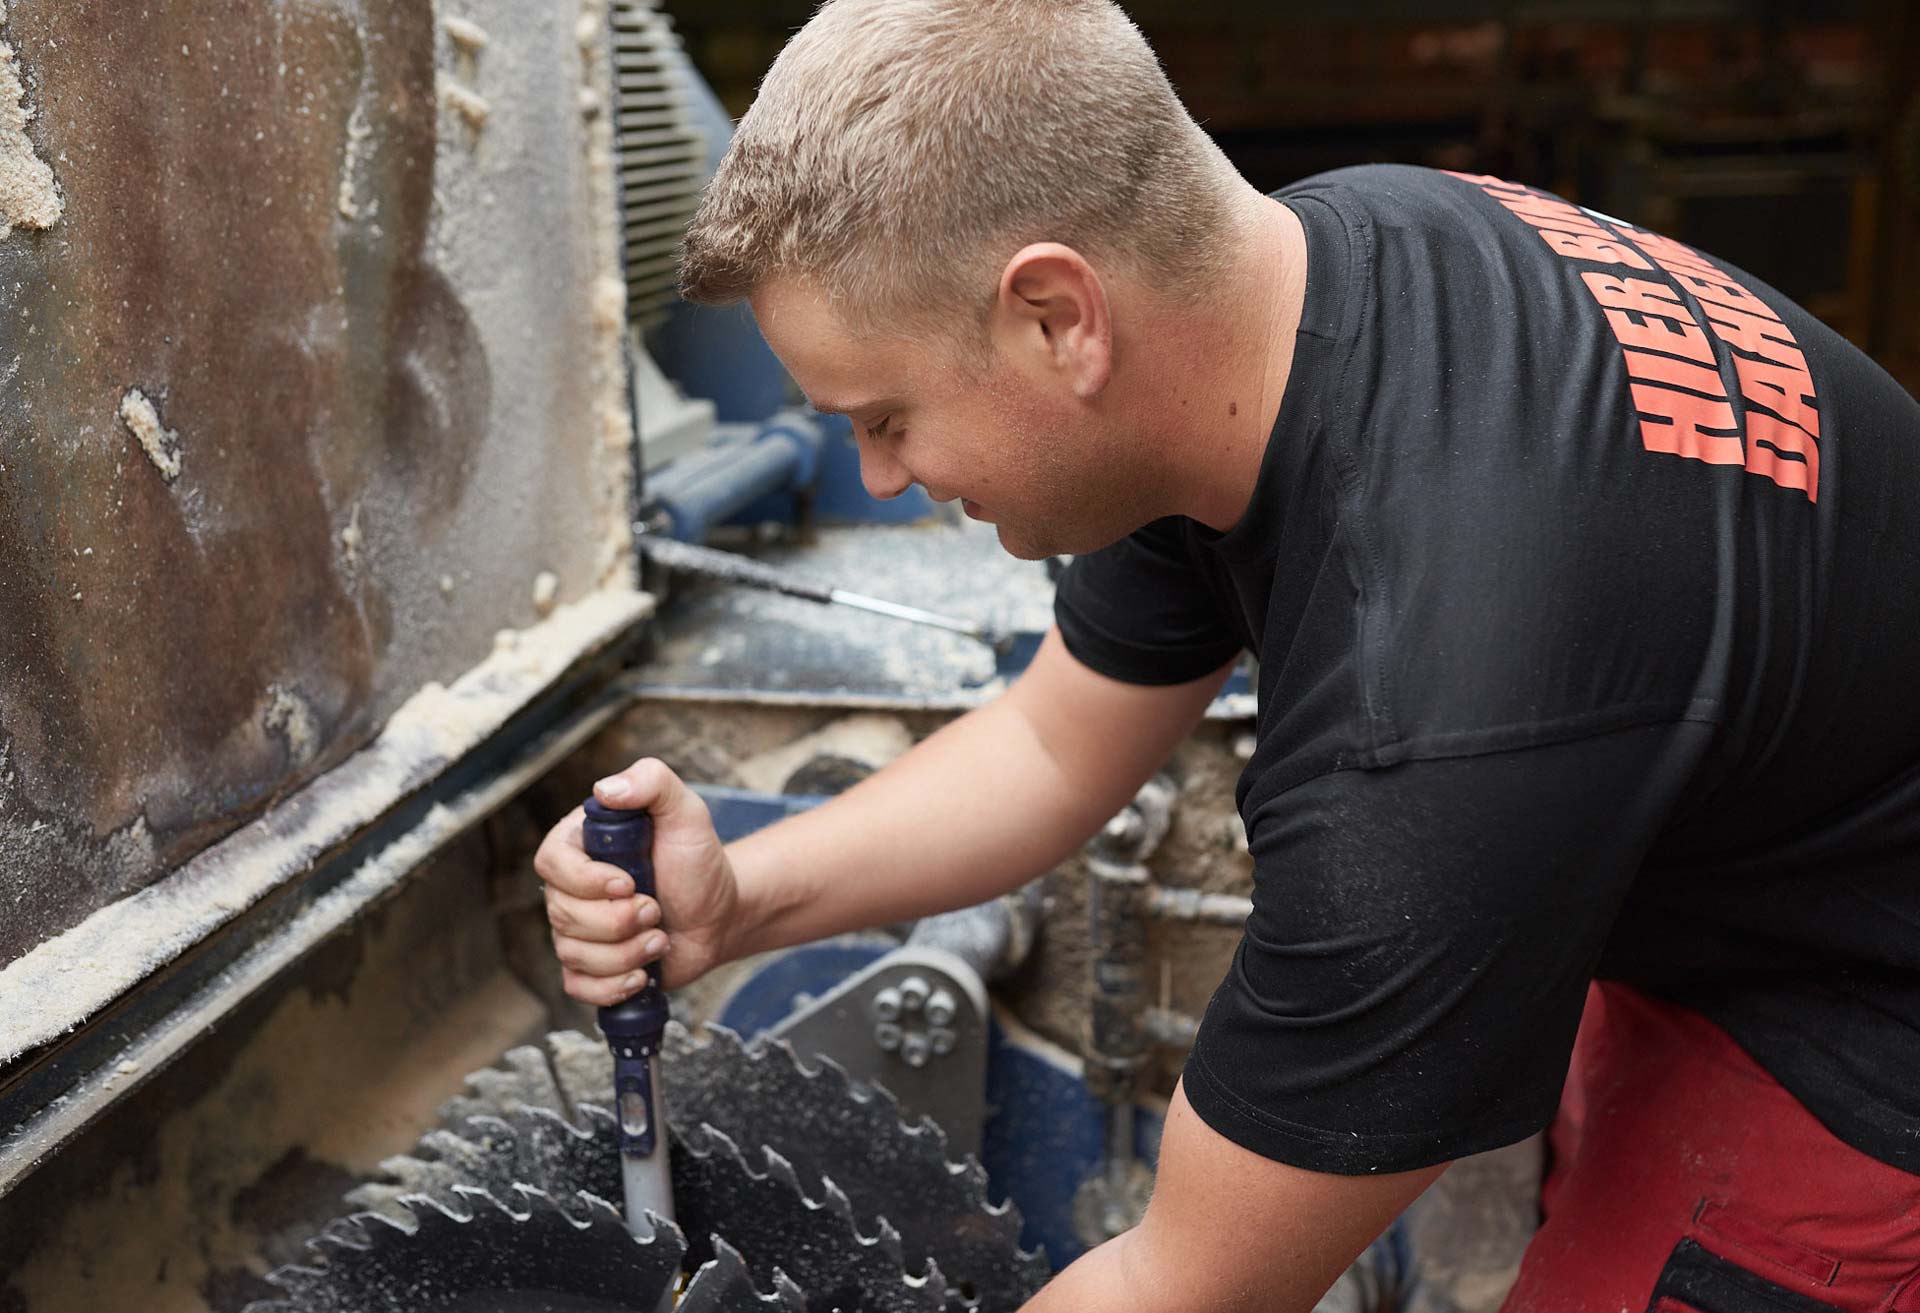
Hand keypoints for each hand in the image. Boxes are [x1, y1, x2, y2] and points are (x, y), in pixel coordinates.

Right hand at [534, 758, 739, 1004]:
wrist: (720, 913)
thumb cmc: (698, 861)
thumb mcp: (685, 812)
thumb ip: (652, 782)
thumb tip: (605, 789)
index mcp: (579, 845)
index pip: (551, 863)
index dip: (587, 881)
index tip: (630, 883)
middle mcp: (569, 888)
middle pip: (563, 914)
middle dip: (619, 920)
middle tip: (656, 908)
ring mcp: (575, 930)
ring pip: (573, 954)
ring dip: (627, 952)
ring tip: (659, 936)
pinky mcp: (589, 968)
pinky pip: (578, 988)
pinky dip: (614, 986)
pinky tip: (643, 972)